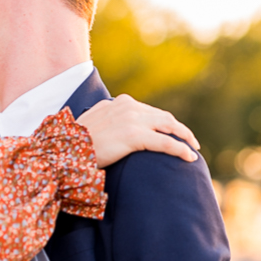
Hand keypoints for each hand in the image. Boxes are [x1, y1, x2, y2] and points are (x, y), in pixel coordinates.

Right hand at [78, 94, 198, 167]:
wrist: (66, 150)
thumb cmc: (76, 144)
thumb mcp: (92, 126)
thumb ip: (107, 122)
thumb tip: (112, 130)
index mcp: (120, 103)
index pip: (149, 111)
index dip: (164, 123)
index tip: (172, 133)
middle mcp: (128, 107)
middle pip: (163, 116)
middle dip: (180, 129)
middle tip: (190, 141)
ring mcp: (132, 120)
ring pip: (169, 126)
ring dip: (185, 137)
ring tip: (194, 149)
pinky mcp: (135, 136)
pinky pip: (166, 142)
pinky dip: (181, 149)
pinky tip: (190, 158)